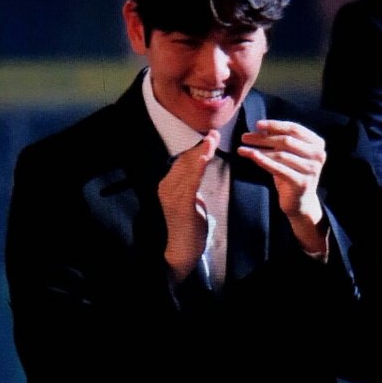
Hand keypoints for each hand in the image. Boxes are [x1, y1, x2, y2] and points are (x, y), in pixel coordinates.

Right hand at [158, 130, 219, 282]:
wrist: (182, 250)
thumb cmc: (188, 226)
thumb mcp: (190, 199)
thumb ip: (191, 184)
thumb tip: (199, 167)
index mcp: (167, 184)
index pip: (182, 160)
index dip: (196, 146)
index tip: (209, 135)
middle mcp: (166, 186)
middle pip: (184, 160)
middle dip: (200, 145)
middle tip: (214, 132)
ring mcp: (171, 195)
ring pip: (188, 167)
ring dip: (202, 151)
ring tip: (214, 138)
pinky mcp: (180, 204)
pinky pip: (191, 181)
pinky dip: (199, 166)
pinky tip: (206, 155)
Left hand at [238, 119, 327, 251]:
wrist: (300, 201)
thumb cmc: (291, 173)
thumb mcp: (288, 154)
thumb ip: (279, 140)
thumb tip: (259, 128)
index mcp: (317, 143)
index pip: (294, 129)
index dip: (275, 125)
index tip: (257, 124)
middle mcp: (318, 155)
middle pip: (286, 141)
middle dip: (263, 137)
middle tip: (244, 137)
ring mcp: (311, 170)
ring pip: (280, 154)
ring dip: (259, 149)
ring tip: (242, 148)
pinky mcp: (302, 183)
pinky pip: (279, 169)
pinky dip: (263, 161)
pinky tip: (251, 156)